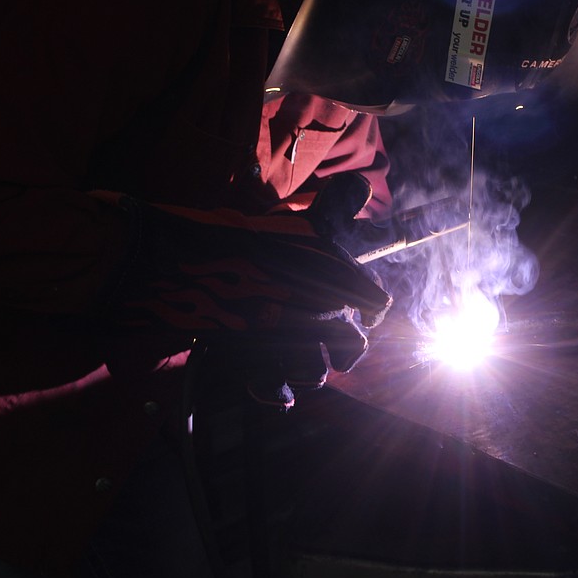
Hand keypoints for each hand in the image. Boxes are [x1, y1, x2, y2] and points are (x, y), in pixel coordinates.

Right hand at [104, 197, 390, 377]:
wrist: (200, 260)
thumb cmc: (257, 239)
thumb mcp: (304, 220)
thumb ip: (338, 206)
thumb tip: (360, 186)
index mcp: (346, 284)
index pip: (377, 306)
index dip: (369, 308)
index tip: (363, 311)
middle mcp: (328, 318)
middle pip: (354, 348)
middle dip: (343, 348)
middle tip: (328, 340)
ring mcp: (294, 343)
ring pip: (318, 373)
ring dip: (310, 369)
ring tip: (297, 357)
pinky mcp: (259, 363)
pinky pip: (276, 389)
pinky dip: (277, 391)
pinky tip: (279, 389)